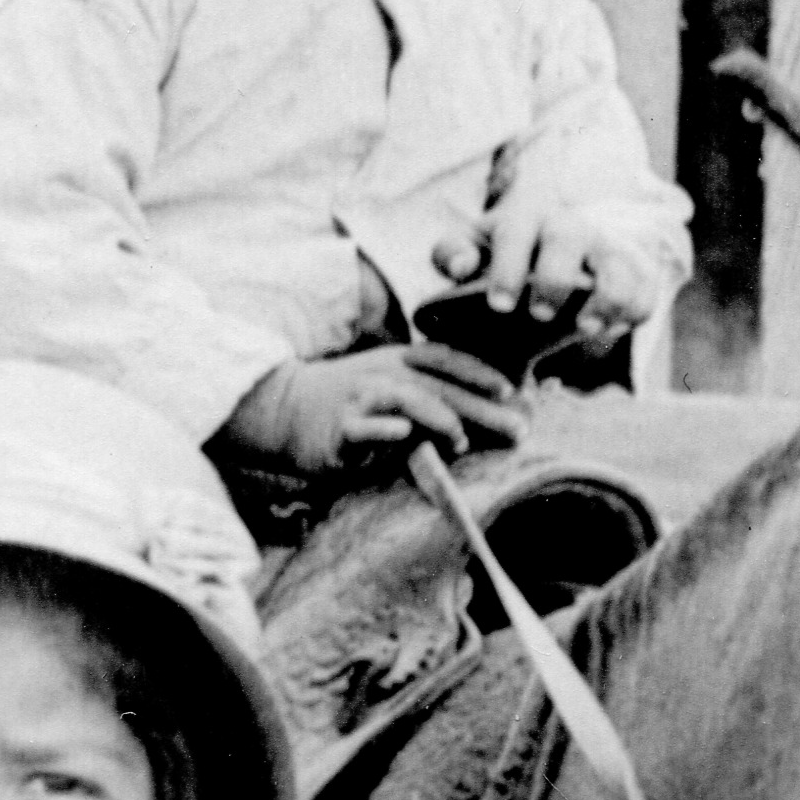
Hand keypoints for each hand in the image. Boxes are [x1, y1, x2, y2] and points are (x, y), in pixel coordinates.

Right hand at [220, 340, 526, 484]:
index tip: (513, 391)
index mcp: (398, 361)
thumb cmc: (344, 405)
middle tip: (517, 429)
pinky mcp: (338, 428)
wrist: (281, 408)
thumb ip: (426, 402)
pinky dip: (382, 430)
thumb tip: (476, 424)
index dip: (480, 372)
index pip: (445, 359)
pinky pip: (362, 428)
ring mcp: (360, 399)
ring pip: (405, 400)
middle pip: (439, 386)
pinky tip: (403, 435)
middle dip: (481, 407)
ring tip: (462, 440)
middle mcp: (383, 374)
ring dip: (438, 418)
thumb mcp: (386, 391)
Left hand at [435, 188, 693, 339]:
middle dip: (555, 278)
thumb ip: (452, 255)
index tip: (498, 306)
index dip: (508, 267)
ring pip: (618, 263)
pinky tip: (613, 329)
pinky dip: (634, 309)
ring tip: (585, 329)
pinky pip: (645, 288)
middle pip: (569, 238)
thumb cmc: (500, 260)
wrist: (550, 255)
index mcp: (524, 220)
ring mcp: (605, 248)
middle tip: (539, 315)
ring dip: (607, 296)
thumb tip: (459, 266)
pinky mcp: (633, 270)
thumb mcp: (471, 253)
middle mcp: (568, 227)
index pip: (516, 233)